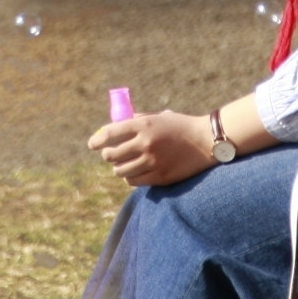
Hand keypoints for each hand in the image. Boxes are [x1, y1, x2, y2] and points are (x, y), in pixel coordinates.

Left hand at [89, 110, 214, 185]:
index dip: (97, 140)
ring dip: (118, 168)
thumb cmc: (182, 126)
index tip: (91, 144)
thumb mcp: (160, 117)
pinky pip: (134, 181)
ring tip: (123, 164)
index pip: (110, 133)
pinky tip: (134, 173)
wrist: (206, 142)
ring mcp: (152, 162)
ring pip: (120, 170)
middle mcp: (145, 143)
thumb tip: (118, 125)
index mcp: (144, 124)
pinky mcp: (159, 177)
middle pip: (112, 154)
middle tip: (109, 155)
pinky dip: (130, 177)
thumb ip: (139, 120)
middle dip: (107, 155)